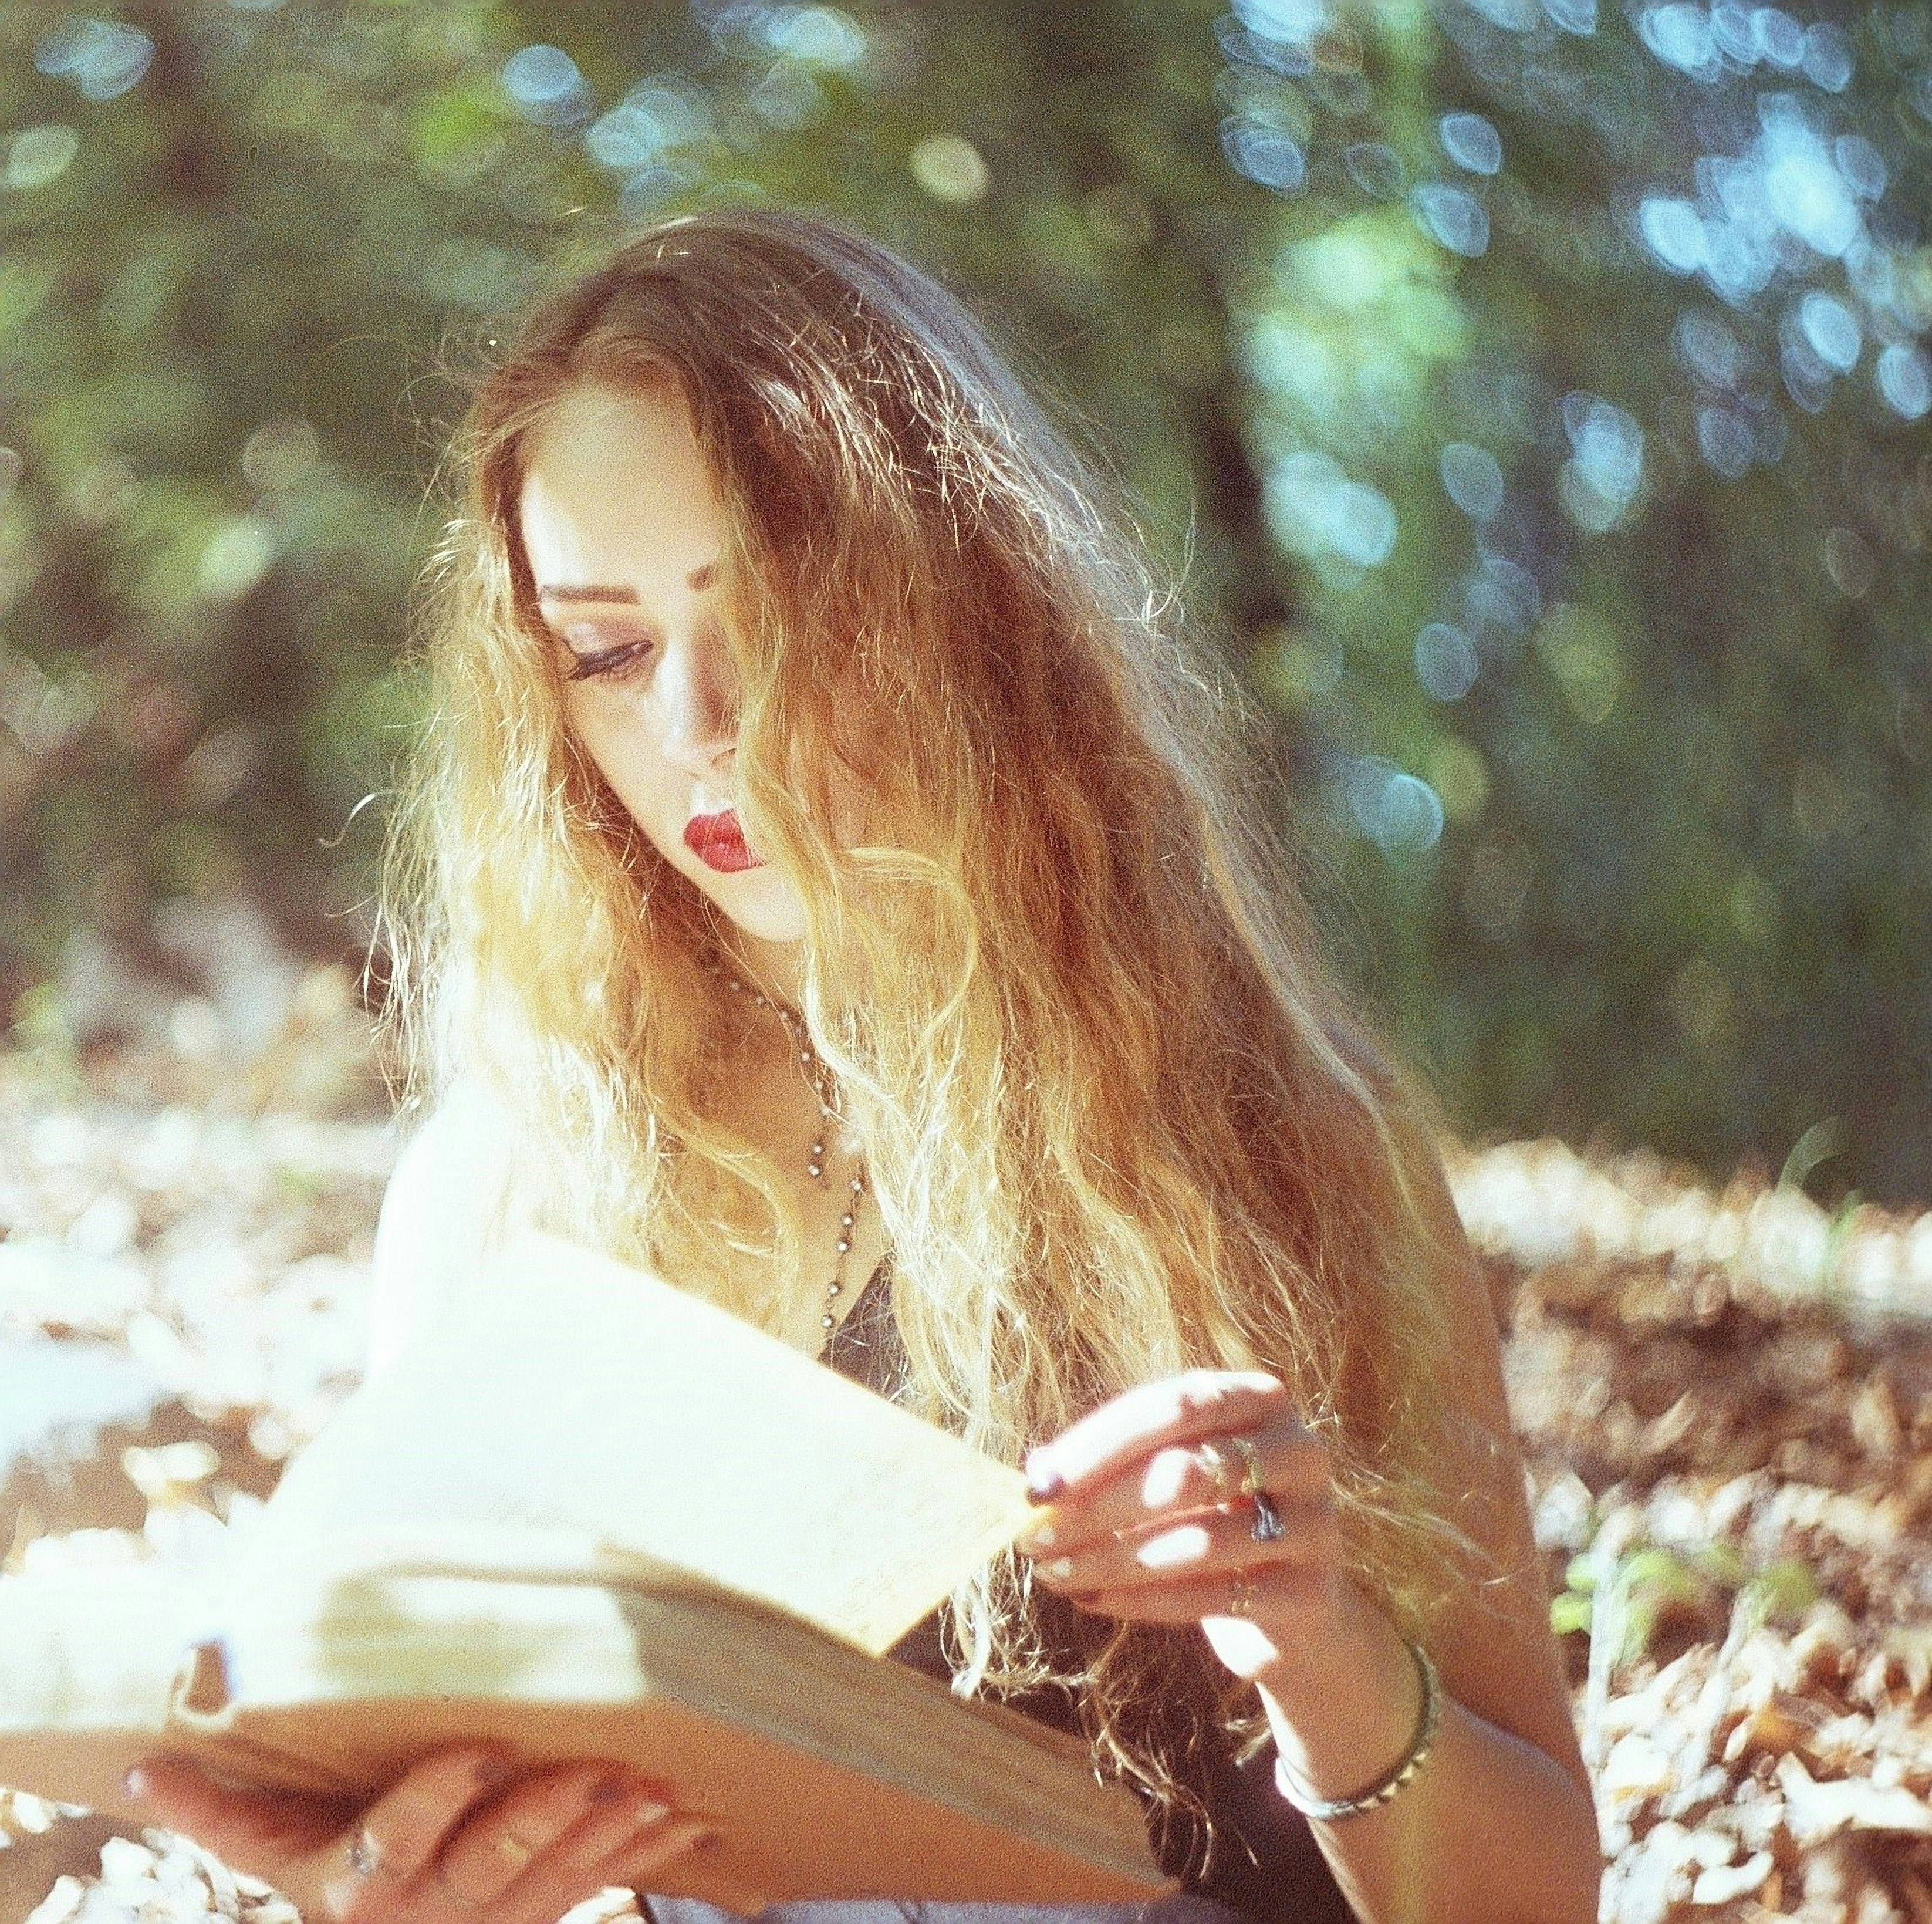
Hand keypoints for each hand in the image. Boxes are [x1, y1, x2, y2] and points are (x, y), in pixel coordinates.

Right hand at [125, 1748, 710, 1923]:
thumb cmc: (316, 1883)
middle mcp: (429, 1913)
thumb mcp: (269, 1852)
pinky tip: (695, 1823)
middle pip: (493, 1863)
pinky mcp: (538, 1920)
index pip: (397, 1838)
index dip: (442, 1796)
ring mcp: (493, 1923)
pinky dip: (649, 1856)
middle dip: (550, 1815)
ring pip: (559, 1878)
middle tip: (604, 1766)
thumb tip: (139, 1766)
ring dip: (613, 1834)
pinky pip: (598, 1889)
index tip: (484, 1744)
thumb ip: (213, 1811)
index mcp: (359, 1888)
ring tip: (661, 1785)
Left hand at [1018, 1369, 1352, 1683]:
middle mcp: (1297, 1450)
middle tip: (1034, 1537)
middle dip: (1098, 1505)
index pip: (1172, 1405)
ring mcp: (1313, 1522)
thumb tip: (1034, 1470)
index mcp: (1258, 1399)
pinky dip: (1141, 1601)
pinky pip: (1211, 1596)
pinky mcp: (1308, 1592)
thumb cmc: (1214, 1520)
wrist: (1296, 1611)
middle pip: (1184, 1469)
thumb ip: (1108, 1464)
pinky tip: (1090, 1600)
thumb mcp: (1168, 1477)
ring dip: (1110, 1559)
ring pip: (1196, 1540)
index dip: (1098, 1442)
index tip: (1038, 1484)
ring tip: (1052, 1574)